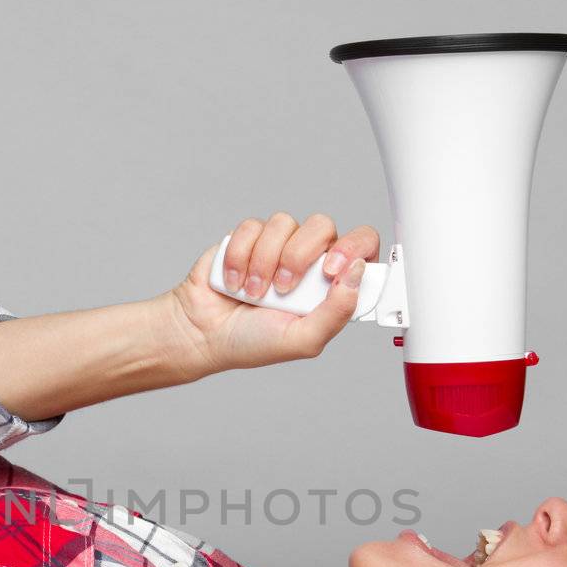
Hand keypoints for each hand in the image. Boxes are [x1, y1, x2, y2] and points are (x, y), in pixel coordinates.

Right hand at [161, 211, 379, 377]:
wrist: (203, 333)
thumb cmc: (253, 342)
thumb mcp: (303, 340)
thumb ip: (337, 311)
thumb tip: (359, 272)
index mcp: (330, 285)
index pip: (363, 247)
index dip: (354, 249)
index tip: (332, 269)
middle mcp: (309, 261)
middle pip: (323, 226)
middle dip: (299, 256)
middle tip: (284, 287)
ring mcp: (278, 246)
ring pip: (284, 224)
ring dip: (264, 262)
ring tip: (254, 293)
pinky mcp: (249, 237)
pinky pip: (252, 227)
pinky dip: (240, 257)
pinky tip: (234, 281)